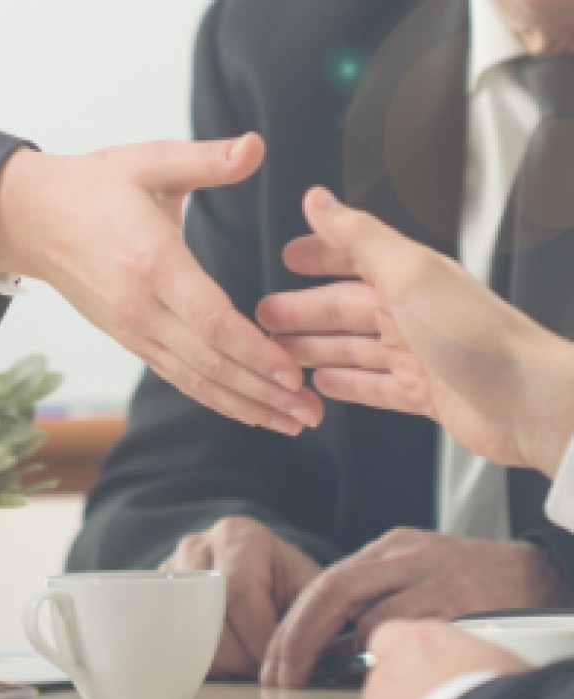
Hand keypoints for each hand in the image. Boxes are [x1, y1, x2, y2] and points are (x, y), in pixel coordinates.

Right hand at [0, 139, 323, 434]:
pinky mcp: (130, 340)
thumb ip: (206, 160)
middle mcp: (141, 308)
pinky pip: (178, 375)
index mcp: (153, 263)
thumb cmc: (94, 188)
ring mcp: (133, 330)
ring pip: (195, 379)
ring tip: (292, 423)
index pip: (210, 321)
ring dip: (245, 405)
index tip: (294, 372)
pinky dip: (215, 398)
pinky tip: (248, 410)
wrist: (34, 221)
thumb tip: (255, 145)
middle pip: (209, 363)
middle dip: (264, 393)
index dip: (254, 352)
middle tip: (311, 413)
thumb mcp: (149, 161)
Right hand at [159, 517, 319, 676]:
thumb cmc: (290, 587)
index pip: (237, 592)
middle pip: (206, 614)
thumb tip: (297, 661)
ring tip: (243, 661)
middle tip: (260, 669)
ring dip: (217, 662)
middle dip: (238, 656)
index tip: (278, 665)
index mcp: (237, 536)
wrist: (266, 577)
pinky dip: (197, 661)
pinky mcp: (155, 597)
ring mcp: (169, 572)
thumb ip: (306, 617)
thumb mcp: (311, 592)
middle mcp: (196, 546)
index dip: (257, 639)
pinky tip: (222, 657)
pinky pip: (169, 641)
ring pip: (184, 633)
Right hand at [255, 187, 573, 474]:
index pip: (354, 257)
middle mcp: (412, 312)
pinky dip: (345, 384)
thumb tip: (319, 200)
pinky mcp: (423, 394)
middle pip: (343, 308)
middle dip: (302, 310)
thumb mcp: (409, 274)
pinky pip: (372, 386)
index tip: (289, 254)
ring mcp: (417, 354)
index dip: (319, 254)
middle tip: (265, 316)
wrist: (531, 401)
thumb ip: (359, 237)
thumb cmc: (480, 338)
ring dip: (313, 347)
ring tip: (280, 351)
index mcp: (409, 276)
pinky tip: (323, 383)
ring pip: (351, 348)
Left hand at [261, 530, 569, 687]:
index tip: (275, 663)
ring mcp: (433, 578)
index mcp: (391, 549)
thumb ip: (373, 599)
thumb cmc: (473, 584)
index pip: (324, 584)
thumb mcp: (416, 575)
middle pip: (332, 592)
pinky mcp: (461, 603)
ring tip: (331, 682)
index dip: (293, 626)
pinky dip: (389, 661)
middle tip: (280, 679)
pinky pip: (410, 638)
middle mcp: (406, 558)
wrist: (542, 575)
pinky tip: (384, 677)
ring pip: (369, 620)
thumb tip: (328, 647)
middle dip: (298, 640)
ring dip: (346, 657)